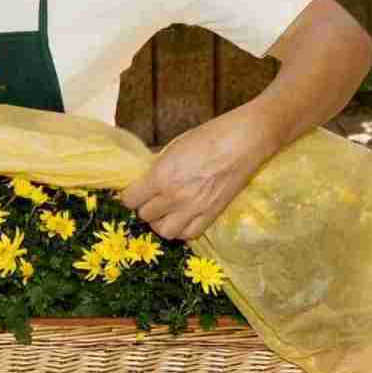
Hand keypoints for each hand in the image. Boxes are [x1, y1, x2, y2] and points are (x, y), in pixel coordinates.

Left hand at [118, 106, 279, 239]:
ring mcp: (193, 209)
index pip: (130, 199)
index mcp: (160, 176)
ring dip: (161, 223)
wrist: (241, 143)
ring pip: (164, 231)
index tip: (134, 192)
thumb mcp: (172, 148)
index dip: (130, 196)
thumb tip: (144, 177)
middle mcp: (174, 197)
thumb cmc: (206, 137)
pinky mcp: (211, 216)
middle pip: (145, 216)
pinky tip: (182, 218)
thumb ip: (156, 167)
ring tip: (165, 212)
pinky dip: (182, 229)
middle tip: (151, 199)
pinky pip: (188, 235)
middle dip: (145, 207)